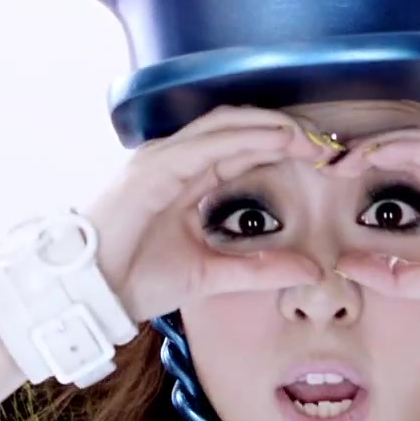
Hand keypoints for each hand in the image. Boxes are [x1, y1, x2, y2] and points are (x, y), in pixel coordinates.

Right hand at [80, 106, 334, 321]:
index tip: (326, 158)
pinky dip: (245, 137)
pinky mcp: (154, 168)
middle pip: (240, 126)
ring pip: (226, 125)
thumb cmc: (136, 280)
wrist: (90, 295)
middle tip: (328, 142)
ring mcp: (163, 158)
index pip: (244, 145)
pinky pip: (206, 143)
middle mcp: (176, 158)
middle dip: (286, 128)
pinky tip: (277, 140)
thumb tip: (311, 269)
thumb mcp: (210, 275)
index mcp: (187, 175)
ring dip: (272, 126)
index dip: (285, 144)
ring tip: (310, 137)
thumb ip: (258, 269)